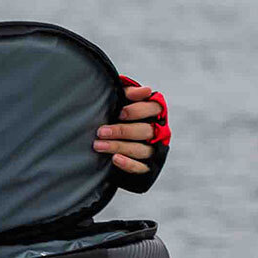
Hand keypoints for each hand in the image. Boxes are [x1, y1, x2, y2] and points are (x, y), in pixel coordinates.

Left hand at [96, 77, 170, 191]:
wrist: (113, 139)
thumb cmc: (119, 116)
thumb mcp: (122, 100)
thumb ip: (130, 92)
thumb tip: (144, 90)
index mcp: (154, 113)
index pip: (154, 109)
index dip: (138, 111)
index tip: (120, 113)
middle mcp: (157, 131)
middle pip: (145, 131)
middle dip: (122, 131)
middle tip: (101, 132)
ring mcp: (153, 149)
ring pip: (141, 149)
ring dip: (119, 147)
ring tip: (99, 145)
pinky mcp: (147, 166)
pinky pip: (141, 167)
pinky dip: (128, 163)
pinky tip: (115, 159)